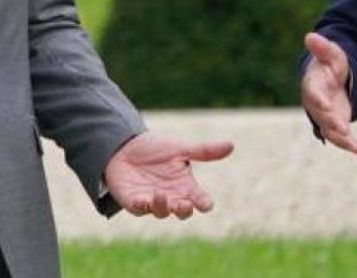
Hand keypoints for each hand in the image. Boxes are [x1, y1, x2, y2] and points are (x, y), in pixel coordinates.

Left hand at [103, 132, 233, 218]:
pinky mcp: (134, 202)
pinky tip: (143, 200)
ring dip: (162, 206)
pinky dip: (142, 206)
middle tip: (185, 204)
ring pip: (161, 212)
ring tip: (161, 194)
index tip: (206, 204)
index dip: (203, 203)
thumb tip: (231, 145)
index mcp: (185, 186)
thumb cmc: (156, 150)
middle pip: (182, 211)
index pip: (199, 199)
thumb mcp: (181, 148)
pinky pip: (139, 209)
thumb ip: (204, 151)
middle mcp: (171, 197)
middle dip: (184, 210)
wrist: (125, 147)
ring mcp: (152, 201)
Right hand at [300, 32, 356, 155]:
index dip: (317, 99)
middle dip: (331, 122)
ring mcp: (325, 117)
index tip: (324, 104)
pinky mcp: (336, 126)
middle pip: (321, 115)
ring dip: (341, 138)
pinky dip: (351, 145)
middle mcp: (316, 104)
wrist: (333, 79)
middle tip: (342, 127)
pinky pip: (342, 138)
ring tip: (354, 145)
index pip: (312, 93)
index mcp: (312, 85)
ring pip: (330, 131)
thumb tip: (310, 36)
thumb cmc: (330, 65)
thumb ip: (322, 48)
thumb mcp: (331, 54)